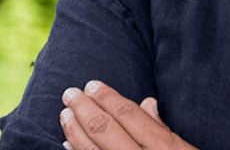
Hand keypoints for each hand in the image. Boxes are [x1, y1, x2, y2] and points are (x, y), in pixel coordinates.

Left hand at [61, 81, 197, 149]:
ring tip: (65, 114)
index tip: (92, 85)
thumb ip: (164, 130)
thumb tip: (147, 103)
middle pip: (105, 129)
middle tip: (69, 94)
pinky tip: (67, 145)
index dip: (108, 97)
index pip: (129, 114)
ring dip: (74, 130)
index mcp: (163, 148)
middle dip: (84, 108)